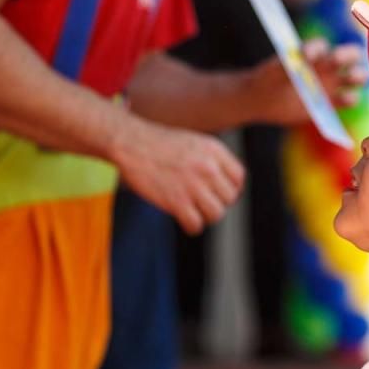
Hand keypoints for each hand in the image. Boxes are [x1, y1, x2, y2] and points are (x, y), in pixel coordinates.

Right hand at [111, 117, 245, 233]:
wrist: (130, 143)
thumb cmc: (159, 143)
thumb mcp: (194, 141)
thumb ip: (212, 159)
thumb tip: (227, 184)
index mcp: (214, 150)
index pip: (238, 178)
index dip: (231, 188)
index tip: (218, 193)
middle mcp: (208, 167)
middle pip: (229, 198)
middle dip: (217, 202)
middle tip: (202, 202)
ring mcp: (193, 185)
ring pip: (216, 213)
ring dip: (206, 216)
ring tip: (194, 211)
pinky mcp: (176, 201)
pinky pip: (196, 224)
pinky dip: (192, 226)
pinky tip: (185, 220)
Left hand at [247, 38, 367, 124]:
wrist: (265, 100)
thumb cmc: (268, 79)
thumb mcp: (273, 71)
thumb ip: (286, 65)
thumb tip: (300, 59)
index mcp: (313, 52)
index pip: (321, 46)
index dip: (316, 49)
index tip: (306, 56)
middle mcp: (327, 65)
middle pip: (350, 55)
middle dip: (348, 55)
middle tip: (338, 59)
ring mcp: (331, 84)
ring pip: (355, 77)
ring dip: (357, 76)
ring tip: (351, 78)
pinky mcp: (332, 103)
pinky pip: (348, 99)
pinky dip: (351, 98)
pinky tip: (347, 98)